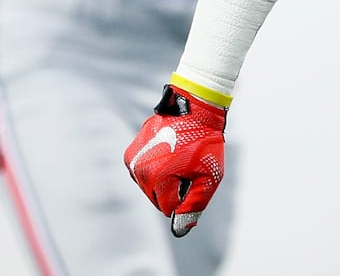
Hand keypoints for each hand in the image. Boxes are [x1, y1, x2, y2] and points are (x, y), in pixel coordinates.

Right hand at [124, 84, 228, 236]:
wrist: (194, 109)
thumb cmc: (205, 143)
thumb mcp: (209, 177)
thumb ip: (194, 206)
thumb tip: (180, 230)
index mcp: (158, 179)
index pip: (168, 209)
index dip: (184, 198)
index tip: (193, 178)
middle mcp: (140, 171)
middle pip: (157, 200)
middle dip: (172, 190)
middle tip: (187, 167)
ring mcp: (133, 161)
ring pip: (149, 187)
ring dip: (163, 180)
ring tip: (178, 158)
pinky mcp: (130, 153)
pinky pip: (142, 174)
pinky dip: (154, 169)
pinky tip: (167, 154)